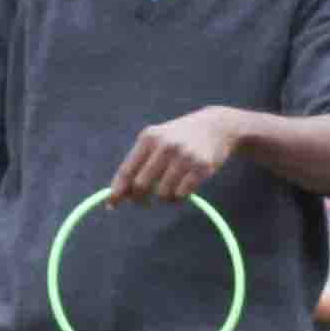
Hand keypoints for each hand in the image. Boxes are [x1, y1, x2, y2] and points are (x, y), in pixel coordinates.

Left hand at [111, 108, 240, 202]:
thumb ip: (139, 162)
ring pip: (162, 193)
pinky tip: (182, 188)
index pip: (127, 170)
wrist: (217, 126)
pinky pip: (181, 195)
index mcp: (149, 138)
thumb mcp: (158, 140)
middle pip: (142, 185)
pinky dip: (178, 198)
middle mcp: (165, 146)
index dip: (117, 190)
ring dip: (163, 198)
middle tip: (143, 202)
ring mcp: (184, 156)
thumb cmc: (180, 137)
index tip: (112, 205)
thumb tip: (120, 193)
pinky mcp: (201, 167)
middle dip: (139, 199)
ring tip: (169, 190)